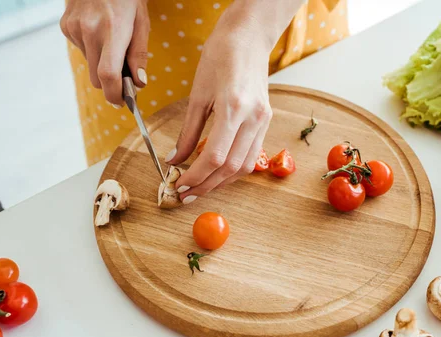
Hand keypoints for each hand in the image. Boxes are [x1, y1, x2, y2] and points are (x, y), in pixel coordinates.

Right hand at [60, 0, 149, 105]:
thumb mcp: (142, 22)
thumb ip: (139, 54)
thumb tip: (139, 83)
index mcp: (113, 30)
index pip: (108, 75)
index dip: (115, 94)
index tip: (122, 102)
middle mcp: (89, 30)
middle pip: (96, 78)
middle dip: (110, 83)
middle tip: (124, 75)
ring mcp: (74, 28)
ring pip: (89, 65)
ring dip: (101, 63)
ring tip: (112, 41)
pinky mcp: (65, 26)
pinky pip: (81, 50)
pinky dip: (92, 49)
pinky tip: (98, 31)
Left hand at [165, 5, 278, 203]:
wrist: (248, 38)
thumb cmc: (219, 57)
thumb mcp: (197, 95)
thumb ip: (187, 132)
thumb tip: (174, 160)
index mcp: (233, 107)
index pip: (214, 156)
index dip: (195, 176)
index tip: (178, 185)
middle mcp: (253, 118)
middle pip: (230, 167)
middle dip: (206, 185)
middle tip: (185, 195)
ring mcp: (263, 121)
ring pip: (244, 167)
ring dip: (221, 182)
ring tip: (200, 188)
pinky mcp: (266, 122)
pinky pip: (251, 156)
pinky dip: (232, 170)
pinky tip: (217, 173)